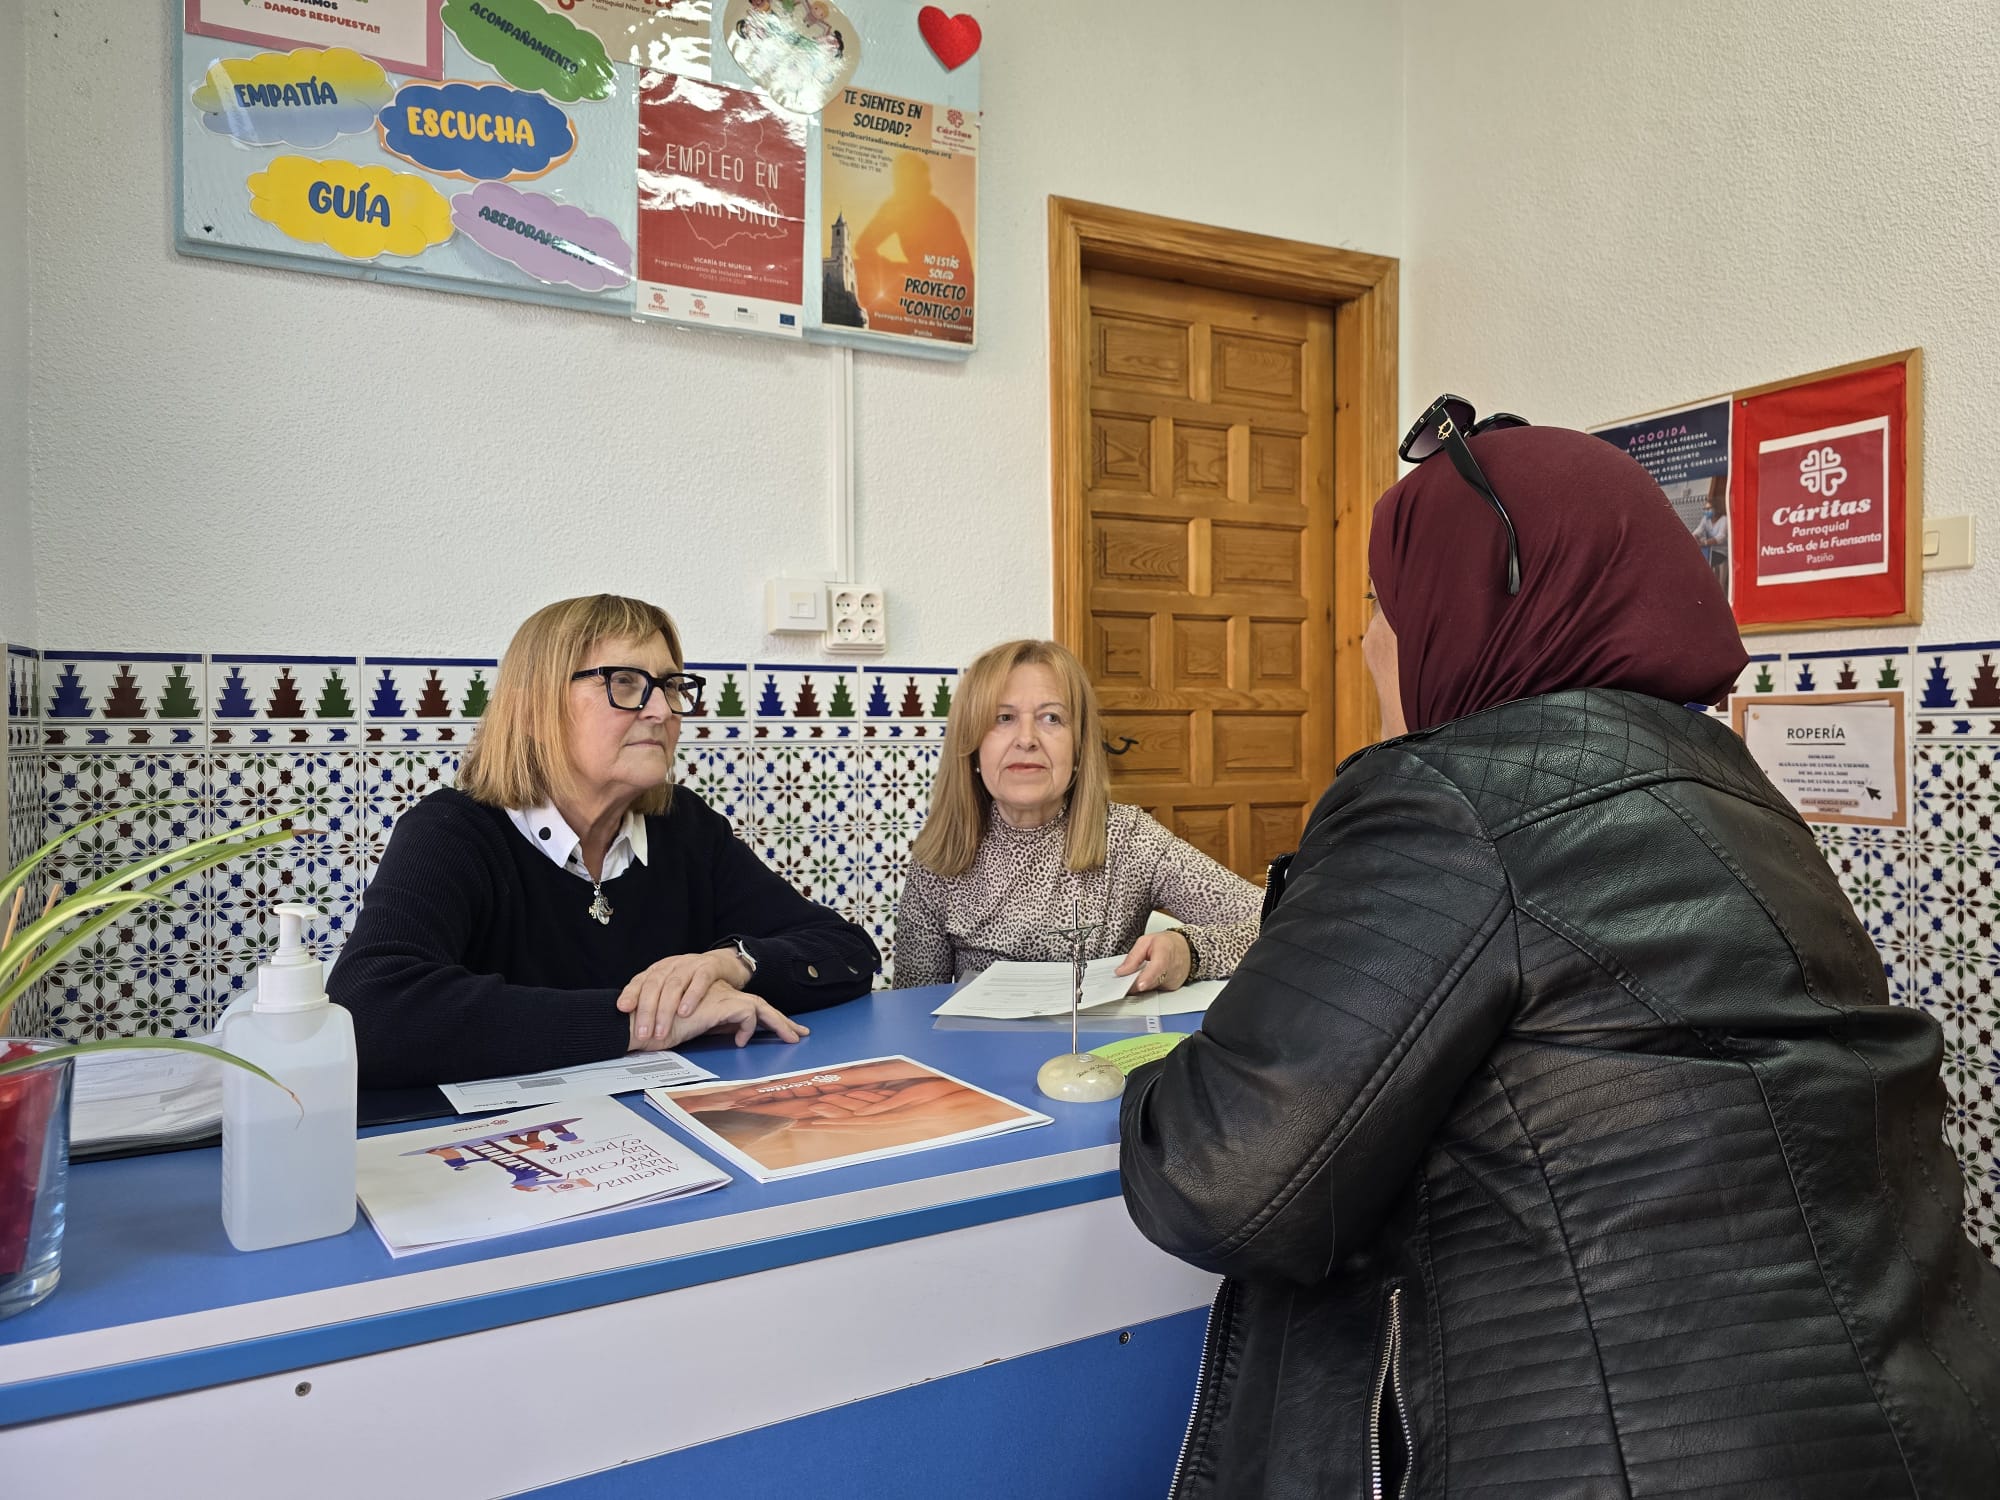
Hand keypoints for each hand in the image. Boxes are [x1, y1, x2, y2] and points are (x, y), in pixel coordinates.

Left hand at [617, 949, 752, 1043]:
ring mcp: (691, 965)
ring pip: (674, 985)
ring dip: (666, 1010)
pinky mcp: (709, 967)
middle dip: (647, 1011)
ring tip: (662, 1031)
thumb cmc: (693, 981)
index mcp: (659, 970)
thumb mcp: (671, 988)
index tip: (623, 1009)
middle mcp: (672, 965)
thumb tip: (633, 1025)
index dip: (631, 993)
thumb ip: (655, 1000)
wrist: (724, 964)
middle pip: (655, 985)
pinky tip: (685, 1012)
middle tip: (644, 1034)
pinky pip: (700, 981)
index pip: (640, 980)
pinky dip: (691, 996)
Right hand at [630, 982, 807, 1050]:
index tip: (779, 1031)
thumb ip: (710, 1025)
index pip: (743, 1004)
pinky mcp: (719, 1003)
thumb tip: (734, 1034)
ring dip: (778, 1022)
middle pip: (757, 1003)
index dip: (761, 1018)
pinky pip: (748, 1012)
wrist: (640, 1024)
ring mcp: (718, 996)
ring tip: (793, 1037)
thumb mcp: (688, 1028)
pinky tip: (743, 1041)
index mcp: (710, 996)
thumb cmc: (656, 1029)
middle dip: (780, 1020)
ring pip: (759, 1005)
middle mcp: (717, 993)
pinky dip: (751, 1025)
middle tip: (798, 1033)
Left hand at [1116, 930, 1192, 992]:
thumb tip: (1121, 971)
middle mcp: (1171, 969)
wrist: (1186, 949)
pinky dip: (1147, 985)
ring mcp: (1172, 980)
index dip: (1147, 977)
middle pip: (1150, 982)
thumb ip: (1133, 957)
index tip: (1140, 985)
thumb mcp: (1146, 941)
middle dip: (1134, 982)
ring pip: (1150, 987)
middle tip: (1123, 979)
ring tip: (1137, 973)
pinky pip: (1154, 989)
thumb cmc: (1167, 943)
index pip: (1157, 967)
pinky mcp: (1171, 988)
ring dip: (1139, 984)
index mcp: (1165, 952)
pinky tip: (1146, 977)